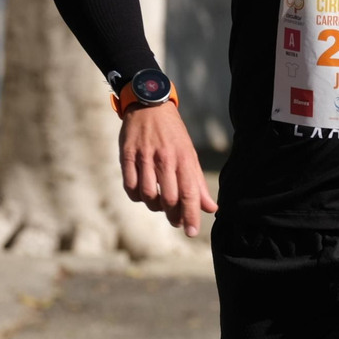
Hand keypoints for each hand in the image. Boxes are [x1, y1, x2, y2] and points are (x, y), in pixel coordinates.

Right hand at [118, 102, 217, 236]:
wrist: (150, 105)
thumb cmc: (173, 134)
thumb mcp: (190, 154)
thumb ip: (198, 183)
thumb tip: (211, 208)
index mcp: (184, 158)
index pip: (189, 193)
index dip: (191, 215)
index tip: (191, 232)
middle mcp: (165, 158)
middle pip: (169, 198)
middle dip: (173, 215)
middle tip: (175, 220)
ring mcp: (144, 157)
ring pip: (148, 195)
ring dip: (154, 206)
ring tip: (159, 204)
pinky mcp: (127, 156)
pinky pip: (130, 187)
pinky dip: (137, 196)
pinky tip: (142, 193)